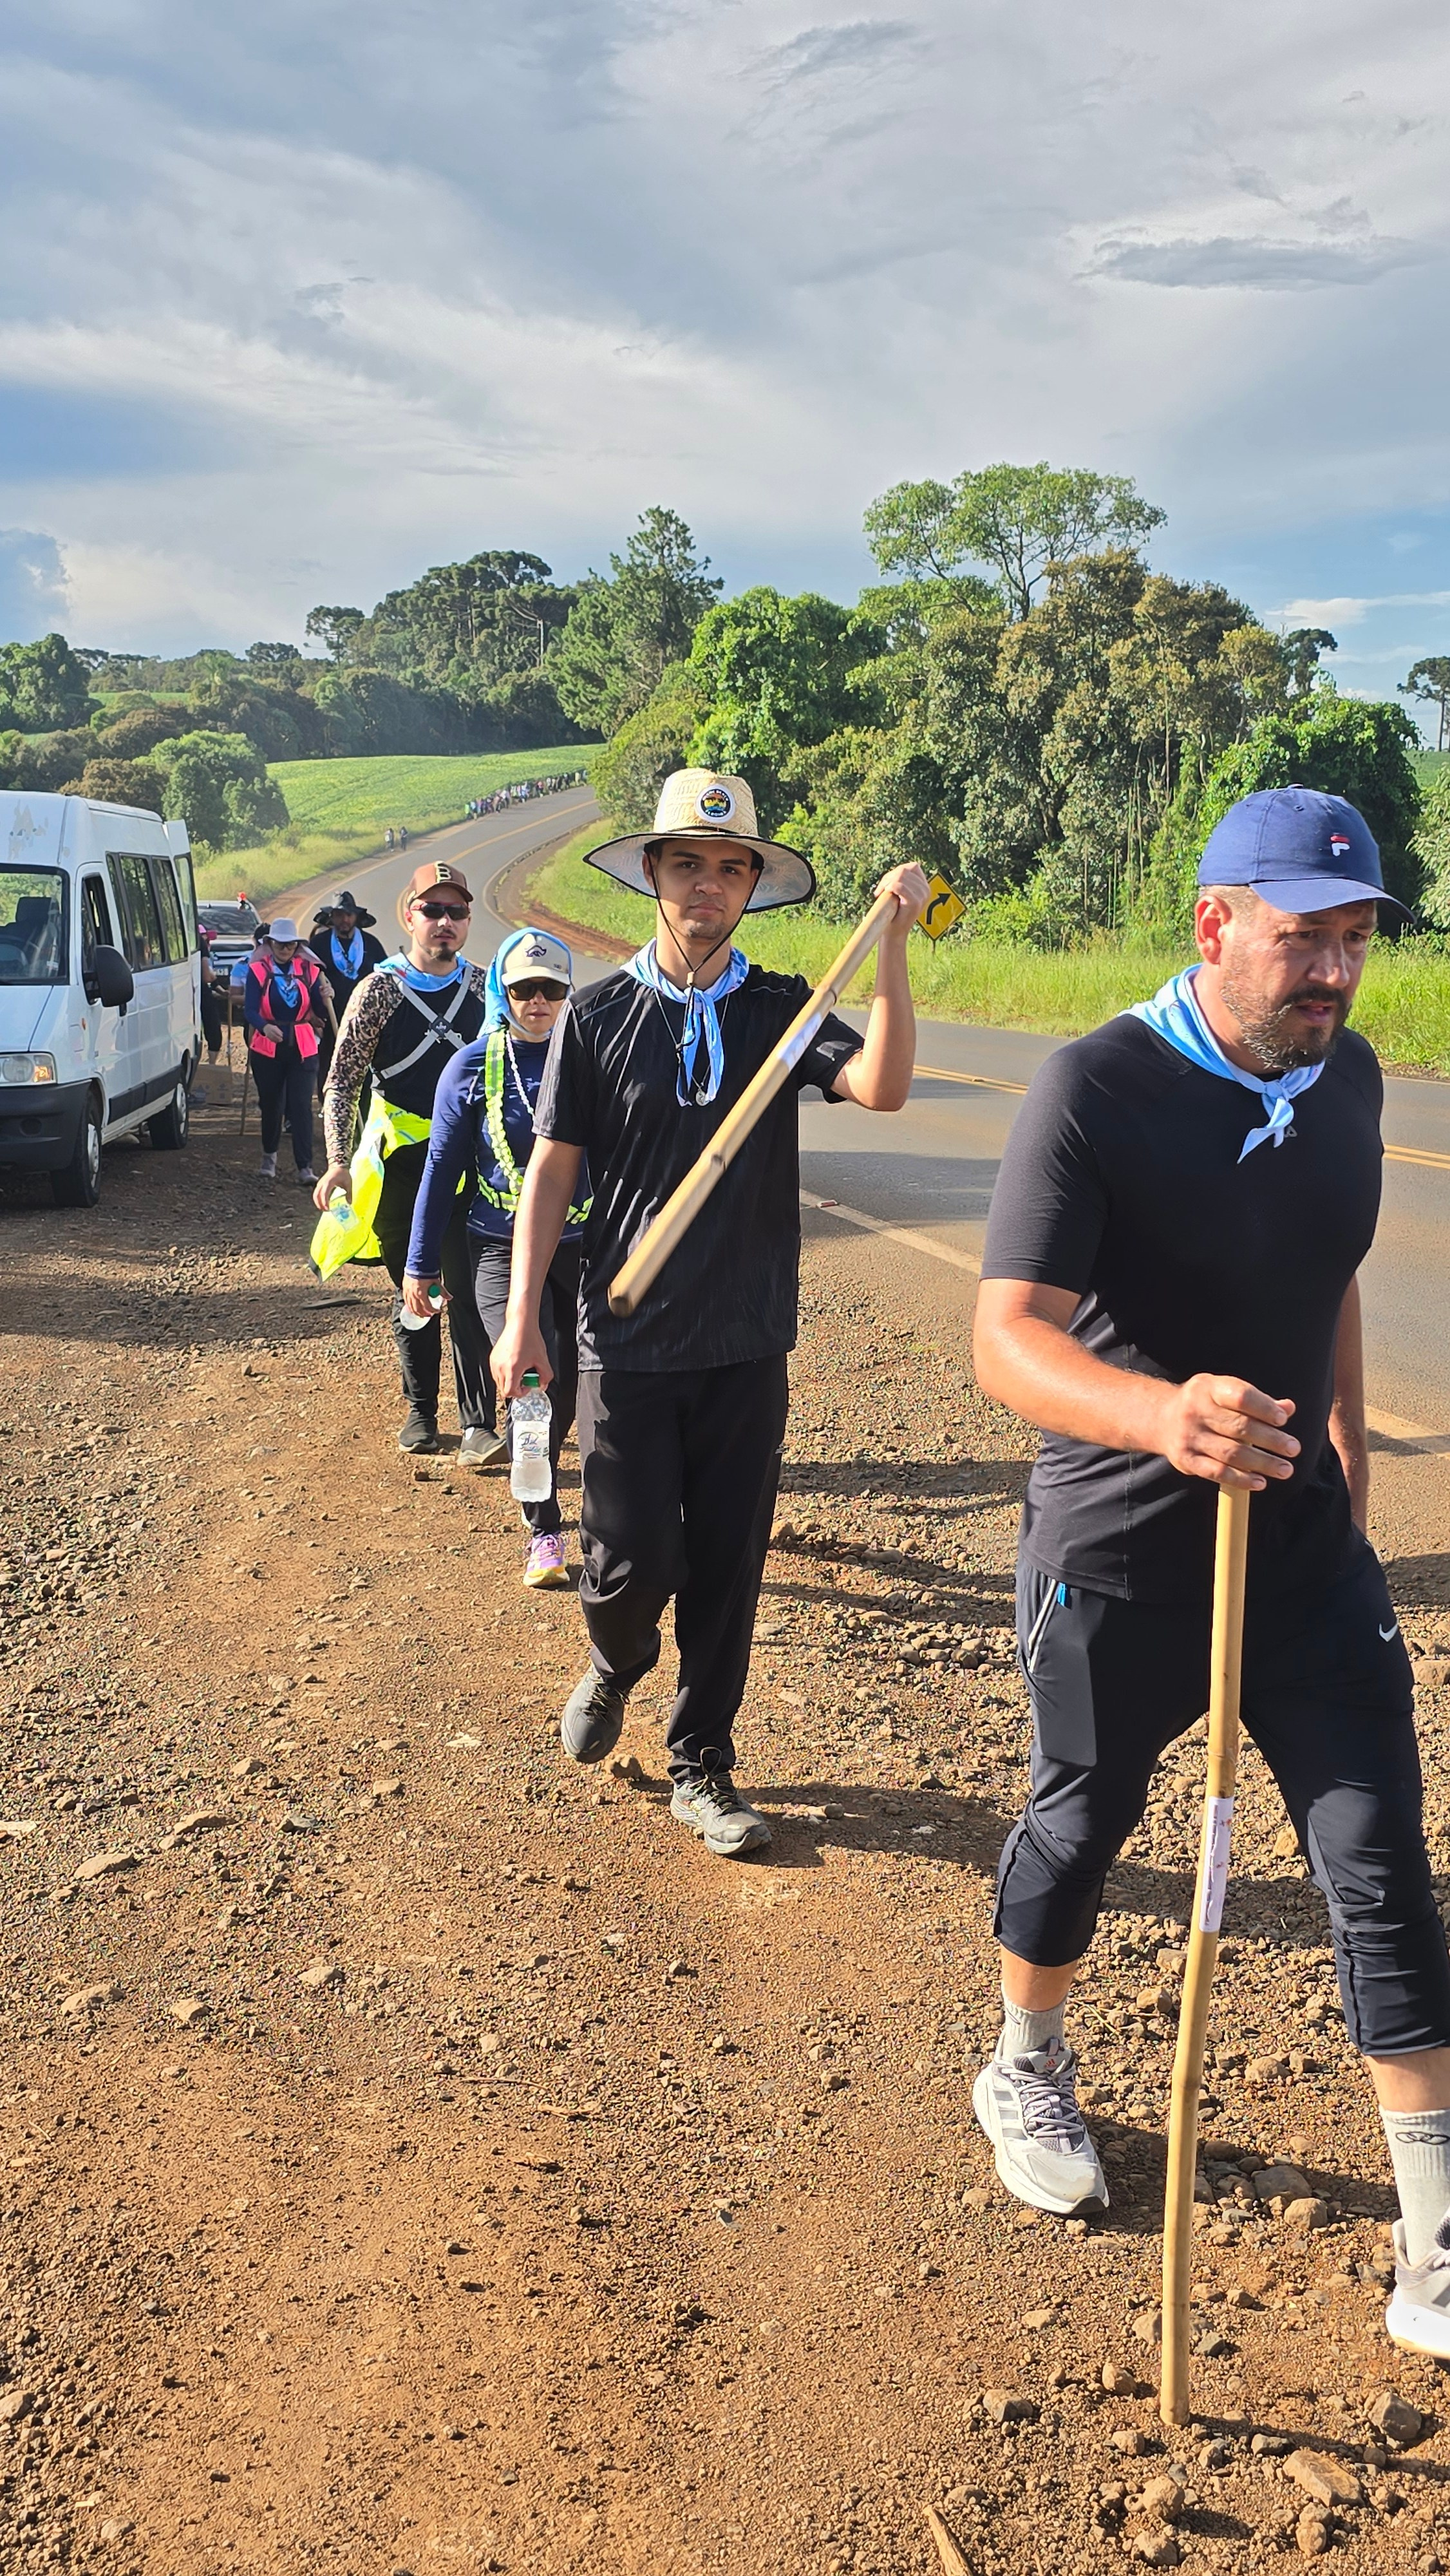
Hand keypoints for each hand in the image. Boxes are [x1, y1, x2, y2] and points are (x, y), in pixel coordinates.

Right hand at [313, 1160, 351, 1212]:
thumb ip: (349, 1193)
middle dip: (319, 1204)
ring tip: (324, 1209)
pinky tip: (323, 1204)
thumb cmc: (343, 1174)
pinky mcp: (320, 1184)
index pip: (324, 1193)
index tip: (327, 1208)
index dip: (325, 1201)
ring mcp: (320, 1183)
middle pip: (316, 1195)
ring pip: (315, 1194)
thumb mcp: (348, 1183)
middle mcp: (322, 1183)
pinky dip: (317, 1199)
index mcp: (329, 1182)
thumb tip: (349, 1203)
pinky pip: (316, 1193)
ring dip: (317, 1202)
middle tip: (326, 1210)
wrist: (338, 1165)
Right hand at [402, 1272, 446, 1317]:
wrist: (418, 1264)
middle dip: (425, 1314)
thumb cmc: (427, 1272)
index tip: (438, 1311)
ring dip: (416, 1312)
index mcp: (421, 1293)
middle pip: (418, 1309)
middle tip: (430, 1314)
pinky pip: (406, 1301)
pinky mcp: (404, 1289)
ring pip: (410, 1307)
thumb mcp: (436, 1282)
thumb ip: (443, 1291)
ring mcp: (408, 1292)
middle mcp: (413, 1294)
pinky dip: (409, 1306)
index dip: (433, 1311)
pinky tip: (412, 1308)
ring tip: (421, 1314)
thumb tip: (450, 1297)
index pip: (428, 1307)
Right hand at [490, 1315, 552, 1400]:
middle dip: (516, 1387)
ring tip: (520, 1370)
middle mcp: (500, 1367)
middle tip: (526, 1378)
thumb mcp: (542, 1359)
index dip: (521, 1392)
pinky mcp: (492, 1358)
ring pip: (499, 1382)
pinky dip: (505, 1374)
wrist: (520, 1323)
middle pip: (504, 1390)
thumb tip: (543, 1385)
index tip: (528, 1385)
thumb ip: (545, 1376)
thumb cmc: (529, 1338)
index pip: (511, 1392)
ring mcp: (495, 1363)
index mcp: (512, 1369)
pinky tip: (515, 1365)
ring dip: (510, 1381)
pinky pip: (496, 1374)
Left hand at [875, 863, 931, 938]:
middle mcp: (926, 890)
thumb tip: (897, 871)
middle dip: (888, 877)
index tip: (887, 884)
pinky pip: (899, 886)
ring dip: (886, 883)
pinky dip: (889, 887)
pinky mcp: (914, 902)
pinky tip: (883, 894)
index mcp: (924, 887)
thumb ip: (901, 881)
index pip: (912, 867)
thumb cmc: (893, 913)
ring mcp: (921, 896)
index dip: (897, 871)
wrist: (893, 933)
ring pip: (900, 876)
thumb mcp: (899, 893)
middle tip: (880, 890)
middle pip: (904, 870)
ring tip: (881, 894)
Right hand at [1153, 1375, 1298, 1489]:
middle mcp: (1195, 1411)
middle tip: (1293, 1449)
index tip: (1282, 1420)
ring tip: (1285, 1469)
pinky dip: (1241, 1479)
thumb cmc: (1204, 1404)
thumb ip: (1256, 1401)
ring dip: (1262, 1463)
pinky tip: (1260, 1482)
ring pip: (1232, 1453)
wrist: (1161, 1419)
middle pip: (1239, 1427)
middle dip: (1270, 1439)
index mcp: (1208, 1388)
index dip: (1263, 1408)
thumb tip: (1288, 1408)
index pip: (1240, 1396)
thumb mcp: (1225, 1392)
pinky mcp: (1186, 1460)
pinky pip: (1218, 1472)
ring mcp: (1189, 1437)